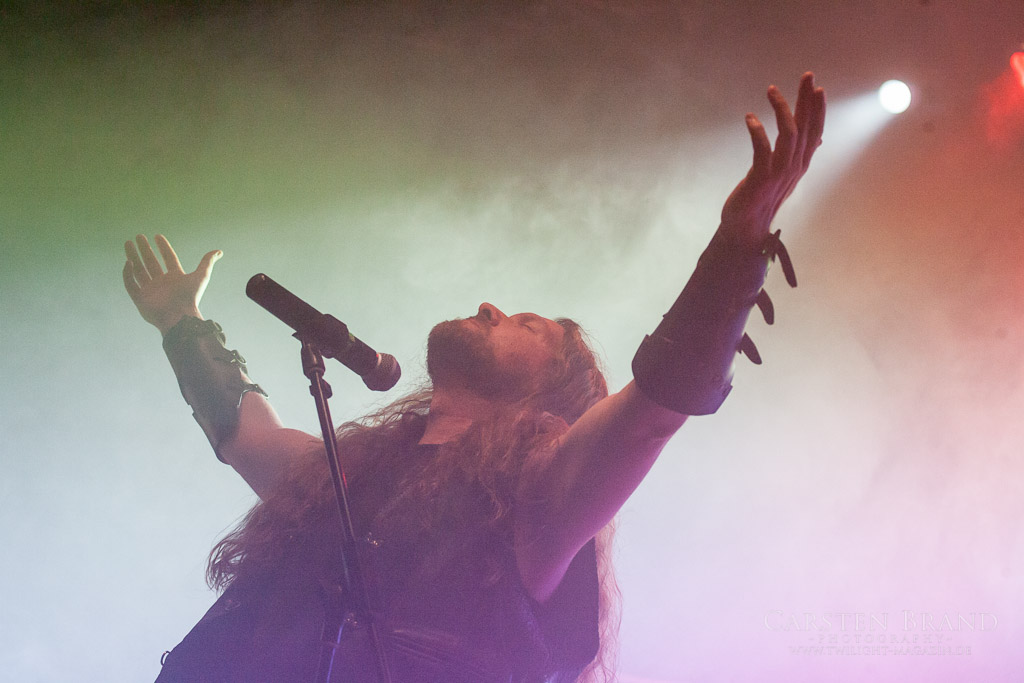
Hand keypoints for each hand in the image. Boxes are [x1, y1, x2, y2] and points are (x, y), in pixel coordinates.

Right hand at [123, 234, 222, 334]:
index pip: (168, 258)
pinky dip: (127, 273)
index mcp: (175, 277)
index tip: (157, 236)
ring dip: (133, 256)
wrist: (179, 317)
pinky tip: (128, 262)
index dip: (163, 247)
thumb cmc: (190, 297)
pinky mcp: (140, 299)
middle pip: (151, 262)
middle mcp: (162, 283)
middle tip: (139, 236)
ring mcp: (150, 290)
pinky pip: (130, 284)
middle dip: (144, 249)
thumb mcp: (201, 276)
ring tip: (128, 243)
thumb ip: (207, 263)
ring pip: (138, 270)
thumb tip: (219, 251)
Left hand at [720, 72, 825, 247]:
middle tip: (806, 76)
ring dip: (782, 110)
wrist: (746, 230)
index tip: (816, 87)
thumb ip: (799, 156)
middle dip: (806, 100)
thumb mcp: (785, 176)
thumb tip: (818, 140)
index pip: (815, 132)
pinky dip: (757, 132)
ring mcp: (779, 174)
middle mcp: (795, 167)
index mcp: (800, 164)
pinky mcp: (761, 179)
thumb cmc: (762, 200)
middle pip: (806, 128)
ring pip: (788, 135)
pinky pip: (762, 151)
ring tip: (771, 90)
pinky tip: (750, 118)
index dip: (817, 110)